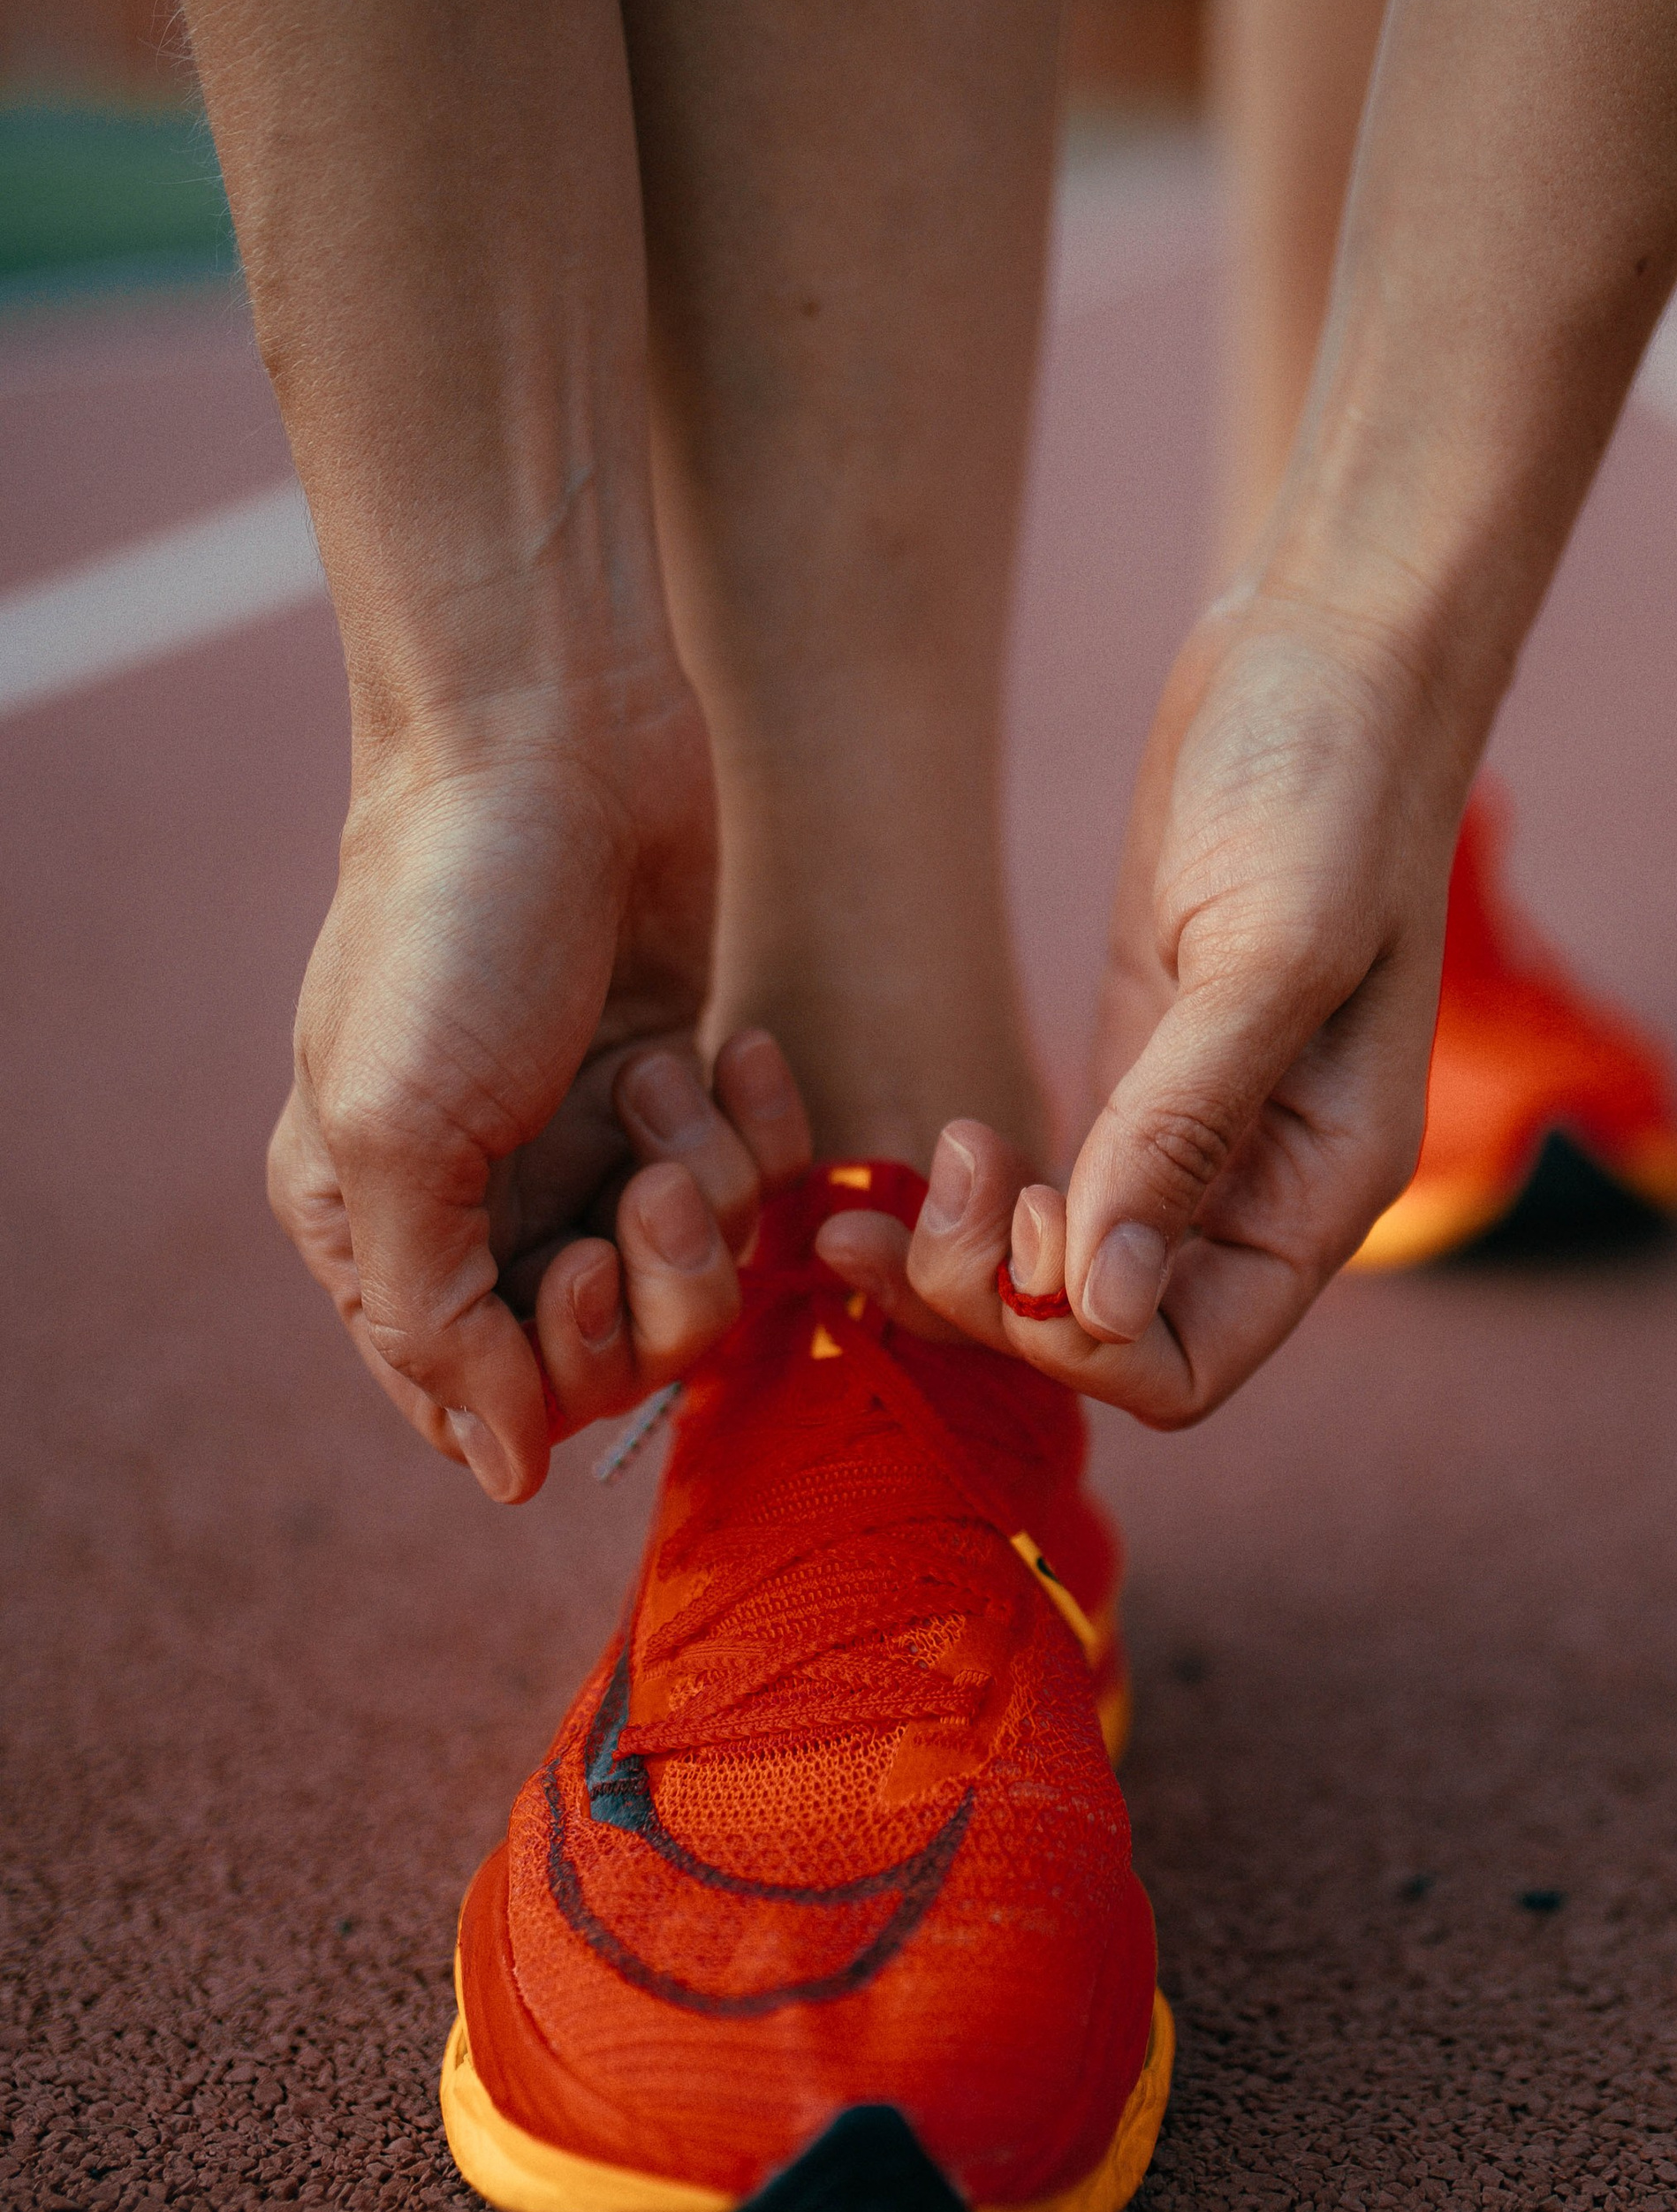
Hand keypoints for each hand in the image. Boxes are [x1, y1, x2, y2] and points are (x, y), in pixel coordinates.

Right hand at [267, 696, 811, 1501]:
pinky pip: (760, 1179)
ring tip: (669, 1086)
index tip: (585, 1272)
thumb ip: (436, 1319)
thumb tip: (501, 1473)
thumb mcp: (400, 1133)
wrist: (551, 738)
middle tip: (653, 1182)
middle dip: (660, 1289)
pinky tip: (734, 1046)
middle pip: (612, 1358)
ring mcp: (591, 1140)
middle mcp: (483, 1199)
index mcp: (377, 1226)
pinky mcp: (686, 1081)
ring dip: (709, 1193)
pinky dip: (763, 1128)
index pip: (482, 1399)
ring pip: (702, 1275)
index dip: (557, 1370)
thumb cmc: (455, 926)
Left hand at [817, 595, 1468, 1420]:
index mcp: (1322, 1187)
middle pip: (1107, 1335)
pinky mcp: (1137, 1066)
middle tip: (929, 1189)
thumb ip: (1186, 1129)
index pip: (1190, 1364)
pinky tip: (901, 1160)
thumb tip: (1098, 1300)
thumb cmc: (1330, 782)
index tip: (1017, 1226)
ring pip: (1060, 1274)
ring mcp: (1196, 1130)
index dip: (1078, 1343)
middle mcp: (1263, 1186)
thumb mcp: (1266, 951)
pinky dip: (969, 1202)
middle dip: (996, 1302)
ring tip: (897, 1175)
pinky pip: (1045, 1190)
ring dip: (960, 1263)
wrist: (1329, 647)